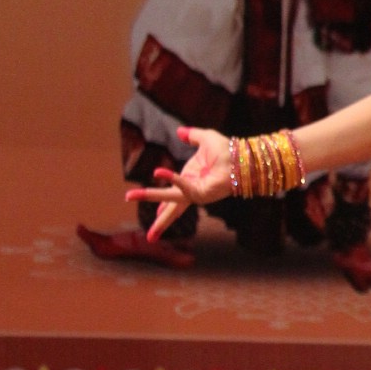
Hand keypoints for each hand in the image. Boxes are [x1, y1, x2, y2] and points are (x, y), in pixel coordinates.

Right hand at [124, 125, 231, 239]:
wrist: (241, 157)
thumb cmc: (228, 150)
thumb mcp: (205, 139)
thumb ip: (192, 136)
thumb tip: (180, 132)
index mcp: (189, 180)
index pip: (172, 195)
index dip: (162, 204)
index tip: (155, 213)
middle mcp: (191, 190)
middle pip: (171, 208)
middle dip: (160, 222)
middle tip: (149, 237)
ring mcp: (195, 193)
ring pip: (170, 198)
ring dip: (150, 195)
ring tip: (129, 195)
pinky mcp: (201, 192)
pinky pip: (182, 185)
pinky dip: (171, 178)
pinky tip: (158, 172)